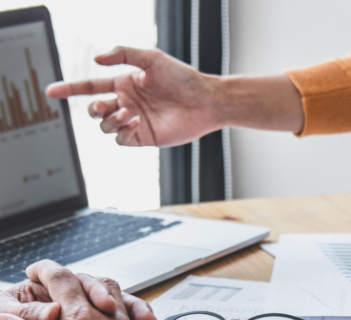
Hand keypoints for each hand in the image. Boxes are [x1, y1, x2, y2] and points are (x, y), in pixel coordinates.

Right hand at [0, 267, 167, 319]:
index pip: (61, 279)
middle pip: (98, 284)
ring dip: (110, 297)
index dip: (45, 271)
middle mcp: (112, 318)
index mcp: (81, 317)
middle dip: (80, 280)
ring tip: (100, 302)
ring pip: (124, 301)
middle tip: (66, 284)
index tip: (35, 269)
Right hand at [46, 47, 220, 146]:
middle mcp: (127, 103)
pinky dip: (121, 132)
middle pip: (95, 110)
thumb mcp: (151, 58)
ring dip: (110, 120)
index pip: (91, 87)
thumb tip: (97, 59)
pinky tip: (135, 122)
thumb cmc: (183, 78)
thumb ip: (123, 54)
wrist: (205, 101)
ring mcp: (135, 121)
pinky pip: (121, 140)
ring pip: (105, 126)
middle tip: (103, 106)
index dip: (70, 89)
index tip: (51, 91)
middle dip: (93, 109)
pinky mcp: (145, 137)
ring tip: (129, 113)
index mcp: (125, 83)